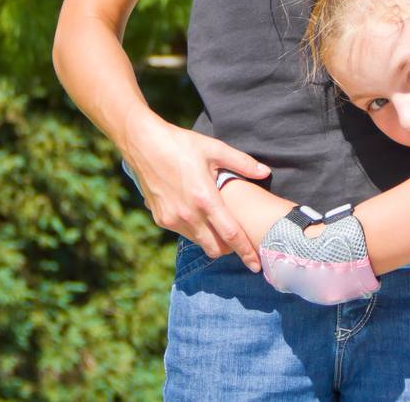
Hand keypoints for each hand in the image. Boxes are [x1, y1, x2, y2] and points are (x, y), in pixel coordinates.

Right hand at [123, 115, 271, 270]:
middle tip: (239, 242)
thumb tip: (266, 172)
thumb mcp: (214, 149)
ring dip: (212, 240)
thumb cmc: (181, 145)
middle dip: (229, 250)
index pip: (231, 235)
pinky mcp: (161, 219)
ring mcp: (173, 219)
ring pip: (199, 242)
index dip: (246, 252)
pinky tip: (199, 216)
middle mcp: (188, 215)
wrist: (144, 145)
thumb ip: (242, 163)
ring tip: (220, 227)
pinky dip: (195, 231)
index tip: (257, 264)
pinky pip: (184, 233)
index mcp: (206, 199)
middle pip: (215, 248)